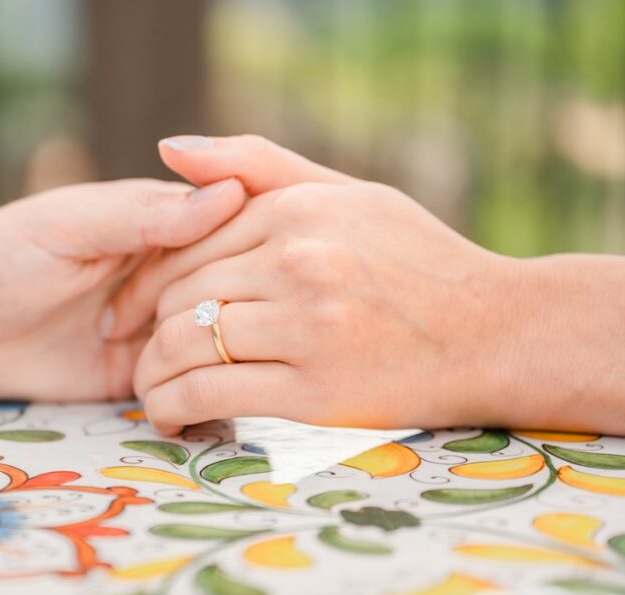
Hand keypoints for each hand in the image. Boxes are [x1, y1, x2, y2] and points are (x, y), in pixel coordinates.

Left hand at [0, 178, 244, 400]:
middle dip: (220, 315)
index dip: (244, 254)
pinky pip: (182, 387)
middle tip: (171, 330)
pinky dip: (190, 395)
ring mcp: (154, 328)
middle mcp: (167, 275)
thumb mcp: (69, 227)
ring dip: (210, 358)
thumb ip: (145, 215)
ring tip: (178, 366)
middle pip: (233, 292)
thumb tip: (234, 194)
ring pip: (215, 342)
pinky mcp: (136, 377)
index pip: (234, 231)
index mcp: (157, 223)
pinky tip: (187, 400)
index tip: (243, 277)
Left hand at [108, 135, 624, 434]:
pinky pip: (209, 393)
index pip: (184, 244)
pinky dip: (172, 407)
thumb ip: (257, 166)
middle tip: (133, 353)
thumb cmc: (417, 261)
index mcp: (298, 209)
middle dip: (142, 330)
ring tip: (149, 389)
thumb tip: (167, 147)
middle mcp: (298, 260)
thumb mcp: (347, 191)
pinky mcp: (315, 389)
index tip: (129, 311)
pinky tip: (169, 416)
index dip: (143, 283)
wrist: (495, 333)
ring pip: (184, 345)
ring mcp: (307, 325)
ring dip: (150, 375)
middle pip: (178, 297)